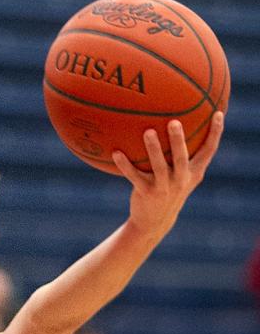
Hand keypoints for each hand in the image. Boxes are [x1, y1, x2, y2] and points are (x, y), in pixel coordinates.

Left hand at [112, 113, 222, 240]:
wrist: (155, 220)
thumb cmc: (169, 189)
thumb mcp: (182, 175)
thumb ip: (185, 155)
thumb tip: (179, 122)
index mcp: (194, 172)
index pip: (209, 151)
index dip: (215, 132)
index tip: (217, 113)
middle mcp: (181, 180)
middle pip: (182, 158)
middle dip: (178, 140)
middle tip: (174, 122)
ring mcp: (164, 187)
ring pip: (159, 167)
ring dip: (153, 149)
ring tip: (148, 132)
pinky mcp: (147, 193)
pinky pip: (134, 176)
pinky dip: (125, 165)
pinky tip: (116, 152)